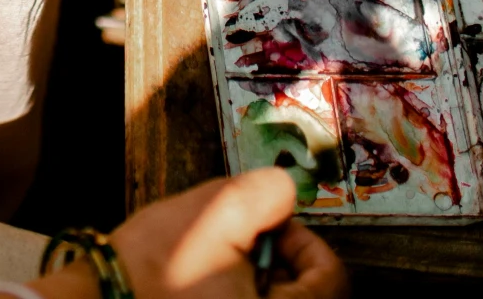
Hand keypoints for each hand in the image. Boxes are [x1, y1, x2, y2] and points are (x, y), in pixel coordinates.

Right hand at [101, 171, 343, 298]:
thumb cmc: (151, 269)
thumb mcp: (215, 210)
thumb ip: (267, 193)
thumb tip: (287, 194)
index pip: (331, 281)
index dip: (304, 241)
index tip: (270, 227)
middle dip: (280, 264)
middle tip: (242, 244)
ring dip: (258, 282)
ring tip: (216, 266)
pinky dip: (235, 296)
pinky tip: (202, 288)